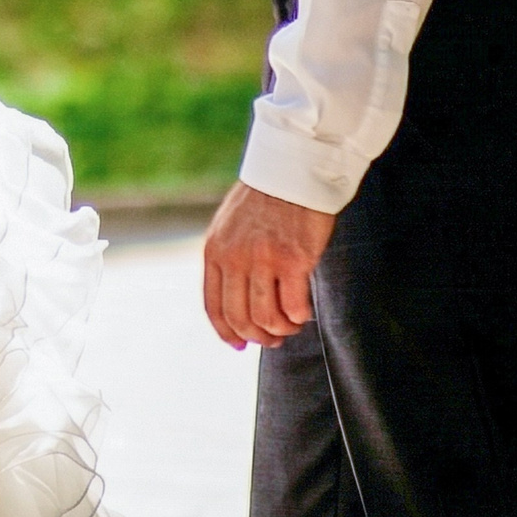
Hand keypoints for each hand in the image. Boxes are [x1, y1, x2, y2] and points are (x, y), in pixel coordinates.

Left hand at [201, 181, 334, 348]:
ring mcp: (263, 260)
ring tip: (291, 324)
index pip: (213, 306)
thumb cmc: (265, 199)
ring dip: (281, 330)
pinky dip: (299, 317)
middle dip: (258, 338)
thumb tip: (236, 302)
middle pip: (239, 318)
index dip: (226, 332)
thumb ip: (228, 260)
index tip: (239, 345)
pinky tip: (303, 310)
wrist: (292, 171)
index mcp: (214, 251)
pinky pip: (294, 308)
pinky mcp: (293, 260)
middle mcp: (234, 258)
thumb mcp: (230, 226)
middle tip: (275, 338)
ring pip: (266, 319)